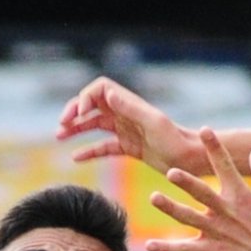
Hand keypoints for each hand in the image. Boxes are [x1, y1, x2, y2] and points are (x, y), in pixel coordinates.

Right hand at [57, 76, 202, 174]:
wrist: (191, 160)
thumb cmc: (177, 141)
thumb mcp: (154, 123)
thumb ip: (130, 108)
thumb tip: (107, 94)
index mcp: (130, 104)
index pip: (99, 90)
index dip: (84, 98)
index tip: (78, 115)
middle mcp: (125, 114)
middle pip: (92, 106)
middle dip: (74, 112)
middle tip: (61, 126)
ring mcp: (125, 130)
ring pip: (94, 125)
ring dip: (76, 129)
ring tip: (59, 136)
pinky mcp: (128, 147)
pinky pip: (103, 147)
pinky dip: (89, 151)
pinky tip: (76, 158)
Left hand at [147, 127, 250, 250]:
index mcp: (242, 196)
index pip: (226, 166)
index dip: (215, 147)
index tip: (205, 129)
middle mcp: (227, 211)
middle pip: (202, 193)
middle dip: (186, 182)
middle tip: (170, 171)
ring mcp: (218, 232)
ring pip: (189, 218)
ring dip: (171, 208)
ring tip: (154, 197)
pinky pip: (186, 250)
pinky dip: (168, 248)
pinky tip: (149, 245)